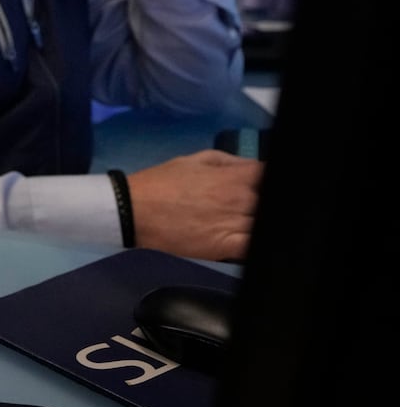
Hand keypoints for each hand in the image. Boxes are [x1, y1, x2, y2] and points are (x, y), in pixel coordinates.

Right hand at [126, 149, 261, 261]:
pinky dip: (256, 242)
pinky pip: (254, 246)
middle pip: (272, 202)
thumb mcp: (193, 160)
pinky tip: (246, 237)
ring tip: (246, 219)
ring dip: (260, 220)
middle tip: (250, 204)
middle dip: (266, 200)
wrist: (134, 211)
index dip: (270, 180)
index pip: (270, 176)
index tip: (263, 184)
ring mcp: (235, 225)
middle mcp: (240, 200)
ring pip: (266, 224)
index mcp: (233, 177)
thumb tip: (254, 167)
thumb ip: (228, 161)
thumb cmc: (162, 182)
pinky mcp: (227, 247)